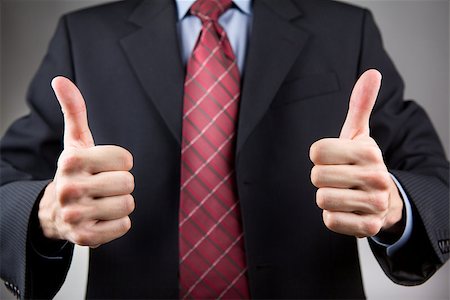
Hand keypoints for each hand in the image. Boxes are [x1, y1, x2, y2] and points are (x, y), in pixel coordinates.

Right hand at [38, 77, 134, 246]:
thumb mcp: (75, 141)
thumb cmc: (75, 172)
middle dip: (121, 184)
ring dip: (120, 203)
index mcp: (72, 160)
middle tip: (103, 186)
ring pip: (128, 205)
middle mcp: (70, 188)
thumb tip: (61, 80)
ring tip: (101, 201)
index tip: (105, 166)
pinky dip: (117, 223)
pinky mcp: (85, 237)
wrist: (55, 211)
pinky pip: (124, 226)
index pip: (125, 159)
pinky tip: (100, 218)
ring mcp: (75, 215)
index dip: (120, 162)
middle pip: (128, 183)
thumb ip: (74, 111)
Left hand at [309, 70, 403, 237]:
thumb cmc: (362, 162)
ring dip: (328, 198)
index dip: (319, 156)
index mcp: (369, 151)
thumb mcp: (359, 134)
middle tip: (339, 178)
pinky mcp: (368, 227)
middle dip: (322, 177)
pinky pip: (330, 220)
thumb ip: (360, 105)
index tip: (333, 158)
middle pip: (316, 176)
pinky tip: (348, 210)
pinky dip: (333, 217)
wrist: (384, 199)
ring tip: (344, 194)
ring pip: (322, 199)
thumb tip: (372, 72)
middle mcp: (376, 177)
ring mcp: (374, 203)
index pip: (316, 151)